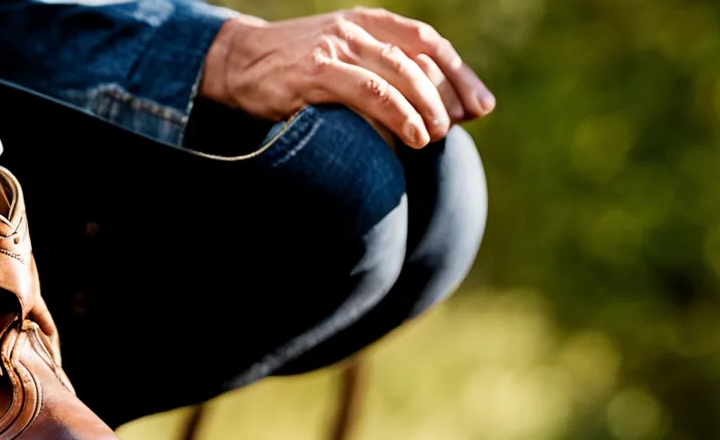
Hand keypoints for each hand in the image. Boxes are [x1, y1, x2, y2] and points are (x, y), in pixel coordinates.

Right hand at [201, 8, 494, 148]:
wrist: (237, 63)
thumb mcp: (343, 64)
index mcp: (368, 23)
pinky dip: (397, 114)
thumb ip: (381, 77)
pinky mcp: (316, 71)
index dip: (460, 73)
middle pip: (420, 56)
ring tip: (437, 136)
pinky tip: (413, 135)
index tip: (481, 106)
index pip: (427, 42)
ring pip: (399, 72)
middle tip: (463, 124)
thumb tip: (435, 114)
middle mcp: (356, 28)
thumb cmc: (295, 73)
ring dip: (426, 106)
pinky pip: (368, 91)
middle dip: (449, 93)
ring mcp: (336, 46)